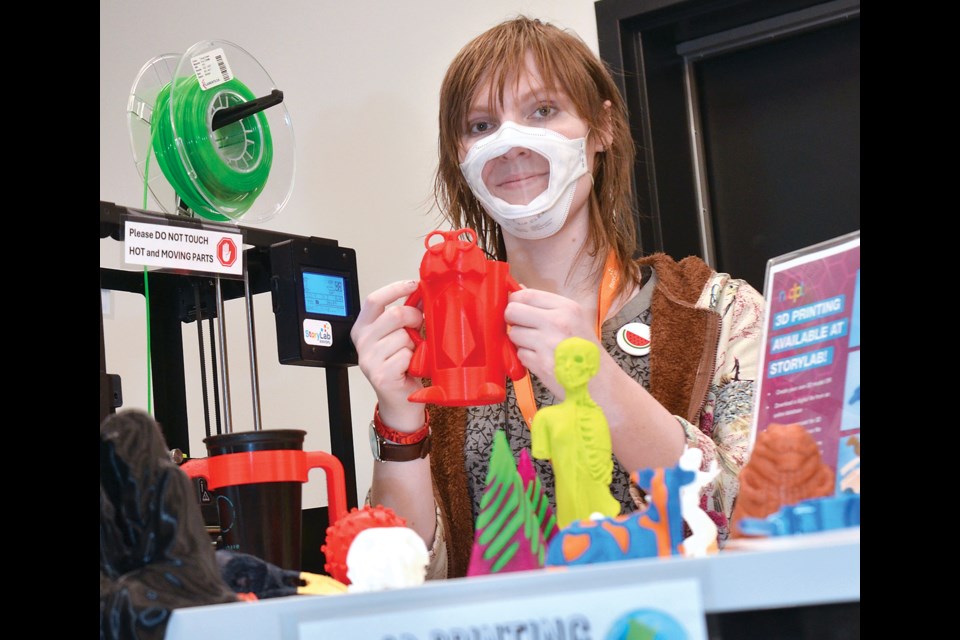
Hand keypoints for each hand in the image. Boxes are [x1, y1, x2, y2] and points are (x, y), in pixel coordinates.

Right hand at [350, 280, 424, 423]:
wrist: (400, 402)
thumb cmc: (401, 368)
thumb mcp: (398, 337)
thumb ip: (404, 317)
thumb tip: (420, 295)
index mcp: (363, 328)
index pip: (374, 300)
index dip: (395, 288)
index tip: (413, 284)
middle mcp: (362, 342)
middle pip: (394, 314)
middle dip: (414, 318)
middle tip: (419, 327)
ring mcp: (369, 359)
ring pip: (404, 336)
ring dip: (415, 345)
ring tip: (411, 355)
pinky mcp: (381, 374)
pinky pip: (407, 355)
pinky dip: (415, 360)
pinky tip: (410, 368)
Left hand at [504, 287, 598, 396]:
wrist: (600, 382)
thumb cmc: (587, 351)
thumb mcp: (574, 319)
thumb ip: (546, 306)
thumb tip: (518, 289)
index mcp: (567, 307)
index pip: (525, 295)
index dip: (515, 301)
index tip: (516, 308)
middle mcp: (557, 322)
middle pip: (512, 311)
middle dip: (513, 320)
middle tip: (523, 328)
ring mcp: (548, 343)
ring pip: (514, 334)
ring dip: (520, 342)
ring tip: (538, 347)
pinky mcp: (541, 364)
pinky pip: (519, 354)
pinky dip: (526, 358)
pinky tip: (542, 360)